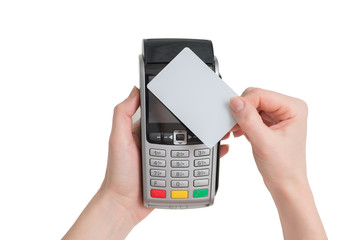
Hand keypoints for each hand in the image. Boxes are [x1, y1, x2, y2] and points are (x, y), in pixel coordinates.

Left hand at [63, 86, 229, 239]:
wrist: (124, 205)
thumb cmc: (118, 173)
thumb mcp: (118, 139)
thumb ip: (123, 114)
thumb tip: (135, 90)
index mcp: (145, 132)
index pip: (164, 114)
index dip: (178, 107)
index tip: (193, 99)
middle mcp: (157, 142)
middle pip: (182, 129)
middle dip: (199, 123)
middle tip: (216, 117)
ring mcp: (167, 157)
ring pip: (190, 145)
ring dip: (206, 139)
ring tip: (222, 132)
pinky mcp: (175, 171)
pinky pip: (192, 162)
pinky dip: (204, 157)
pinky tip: (216, 152)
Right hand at [230, 87, 307, 189]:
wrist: (286, 186)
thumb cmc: (283, 168)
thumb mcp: (263, 142)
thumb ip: (248, 119)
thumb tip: (236, 102)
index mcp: (294, 108)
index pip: (261, 94)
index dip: (244, 104)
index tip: (232, 116)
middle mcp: (288, 108)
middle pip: (255, 98)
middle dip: (242, 111)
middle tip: (233, 126)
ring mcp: (279, 115)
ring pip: (251, 106)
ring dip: (241, 117)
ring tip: (235, 131)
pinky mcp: (271, 123)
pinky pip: (251, 115)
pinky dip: (243, 122)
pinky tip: (240, 133)